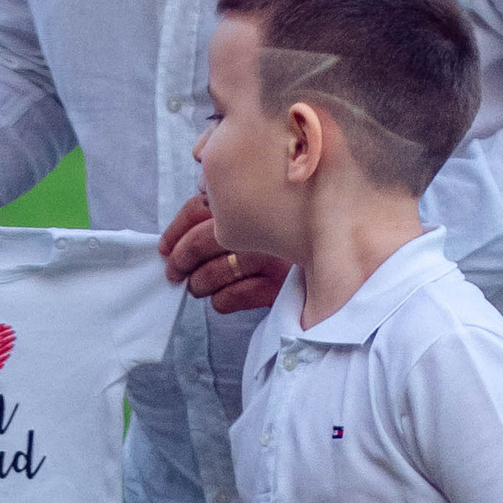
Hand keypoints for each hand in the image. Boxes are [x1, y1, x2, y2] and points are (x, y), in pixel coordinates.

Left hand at [159, 190, 287, 313]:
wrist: (337, 255)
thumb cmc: (289, 232)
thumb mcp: (261, 211)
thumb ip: (226, 212)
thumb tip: (177, 240)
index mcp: (248, 201)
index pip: (195, 210)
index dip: (174, 231)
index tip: (165, 248)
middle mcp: (258, 226)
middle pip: (198, 242)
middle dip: (179, 261)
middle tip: (174, 272)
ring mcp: (268, 256)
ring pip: (210, 274)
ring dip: (197, 285)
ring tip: (197, 287)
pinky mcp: (276, 286)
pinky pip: (230, 297)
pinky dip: (219, 300)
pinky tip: (222, 297)